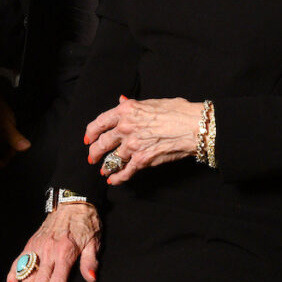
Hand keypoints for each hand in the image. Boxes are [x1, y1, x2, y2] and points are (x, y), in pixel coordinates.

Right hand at [0, 86, 30, 168]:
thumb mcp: (6, 125)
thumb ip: (14, 138)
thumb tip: (25, 147)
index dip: (5, 161)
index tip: (12, 151)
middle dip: (6, 156)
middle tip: (13, 145)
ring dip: (6, 151)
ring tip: (10, 140)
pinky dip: (5, 146)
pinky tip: (8, 138)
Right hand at [6, 203, 101, 281]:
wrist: (72, 201)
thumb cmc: (86, 222)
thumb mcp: (94, 240)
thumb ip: (90, 261)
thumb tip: (91, 278)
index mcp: (66, 252)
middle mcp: (49, 251)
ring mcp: (37, 247)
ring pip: (28, 274)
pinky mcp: (31, 243)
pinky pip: (19, 260)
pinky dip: (13, 273)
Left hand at [85, 96, 201, 184]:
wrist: (192, 126)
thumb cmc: (177, 112)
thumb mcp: (152, 102)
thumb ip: (133, 104)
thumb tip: (121, 100)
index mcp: (126, 111)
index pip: (100, 122)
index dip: (91, 132)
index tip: (89, 138)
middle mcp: (126, 127)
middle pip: (102, 143)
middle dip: (94, 152)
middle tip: (92, 157)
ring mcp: (132, 145)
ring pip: (112, 159)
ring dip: (106, 166)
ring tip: (104, 170)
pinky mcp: (142, 160)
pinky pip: (125, 172)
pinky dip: (118, 178)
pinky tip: (113, 180)